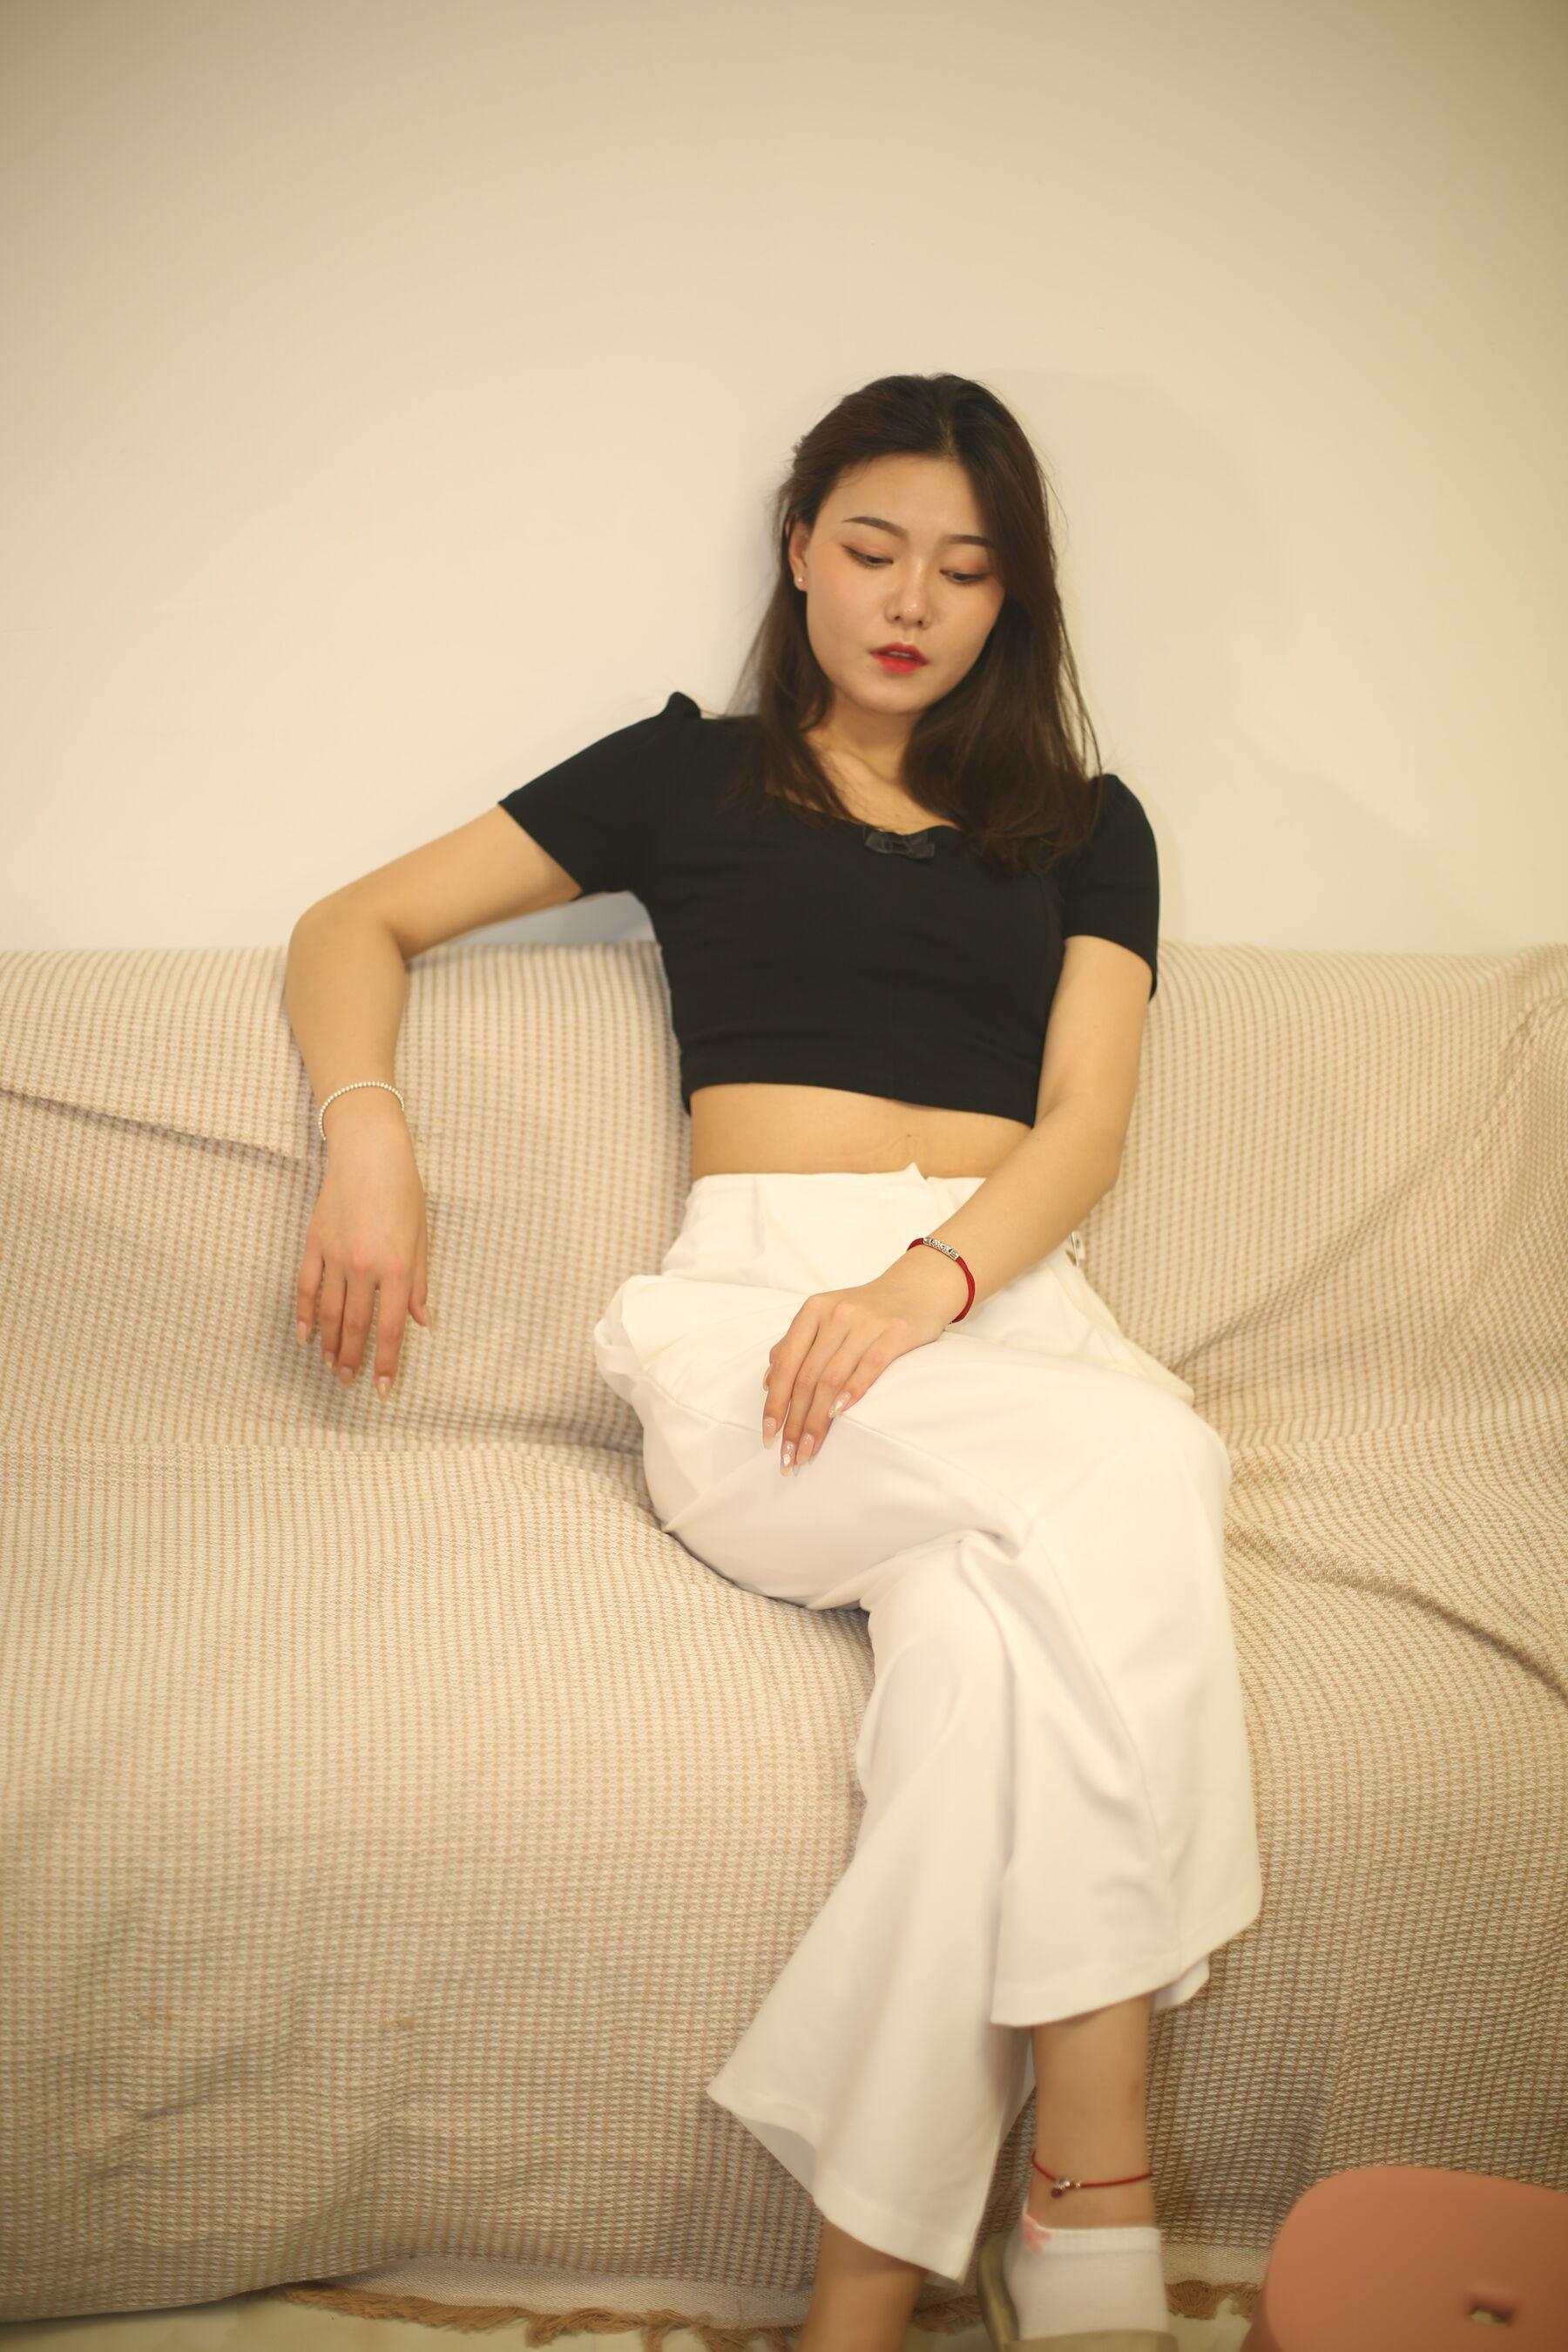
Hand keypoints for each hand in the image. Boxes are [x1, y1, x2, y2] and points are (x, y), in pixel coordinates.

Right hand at [294, 1102, 432, 1397]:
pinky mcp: (314, 1243)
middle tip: (350, 1384)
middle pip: (355, 1326)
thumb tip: (422, 1321)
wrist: (370, 1151)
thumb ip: (419, 1282)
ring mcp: (336, 1255)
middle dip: (353, 1360)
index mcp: (397, 1266)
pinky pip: (307, 1287)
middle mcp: (365, 1266)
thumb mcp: (422, 1236)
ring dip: (329, 1344)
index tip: (384, 1388)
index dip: (388, 1361)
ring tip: (330, 1367)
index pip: (391, 1327)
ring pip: (329, 1313)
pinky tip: (305, 1335)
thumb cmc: (404, 1191)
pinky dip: (305, 1314)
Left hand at [760, 1253, 967, 1474]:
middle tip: (790, 1455)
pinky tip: (838, 1415)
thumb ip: (796, 1345)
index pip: (786, 1364)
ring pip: (832, 1378)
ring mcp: (866, 1323)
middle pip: (807, 1377)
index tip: (769, 1436)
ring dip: (818, 1420)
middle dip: (795, 1422)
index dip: (775, 1403)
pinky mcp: (895, 1333)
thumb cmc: (866, 1310)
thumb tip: (769, 1383)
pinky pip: (869, 1367)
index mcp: (813, 1311)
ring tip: (809, 1449)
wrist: (917, 1287)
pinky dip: (852, 1392)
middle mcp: (836, 1314)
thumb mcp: (825, 1318)